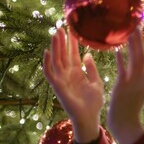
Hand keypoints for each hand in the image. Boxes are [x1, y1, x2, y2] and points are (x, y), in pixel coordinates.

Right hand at [43, 28, 103, 143]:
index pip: (73, 54)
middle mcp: (68, 74)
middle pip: (63, 54)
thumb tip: (88, 54)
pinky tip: (47, 52)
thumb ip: (92, 69)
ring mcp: (62, 80)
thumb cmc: (94, 102)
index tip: (72, 29)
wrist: (90, 117)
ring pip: (56, 60)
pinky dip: (47, 63)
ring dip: (55, 47)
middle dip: (62, 41)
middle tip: (60, 25)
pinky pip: (50, 73)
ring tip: (55, 33)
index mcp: (78, 72)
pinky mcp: (58, 87)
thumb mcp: (96, 82)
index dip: (72, 42)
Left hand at [107, 28, 143, 143]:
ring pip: (136, 60)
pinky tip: (117, 49)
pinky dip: (121, 59)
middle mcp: (143, 81)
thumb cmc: (129, 112)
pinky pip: (122, 69)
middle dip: (143, 41)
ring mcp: (133, 83)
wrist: (126, 125)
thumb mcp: (137, 95)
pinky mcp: (123, 86)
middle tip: (140, 25)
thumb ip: (138, 84)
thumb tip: (138, 75)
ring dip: (134, 45)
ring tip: (131, 31)